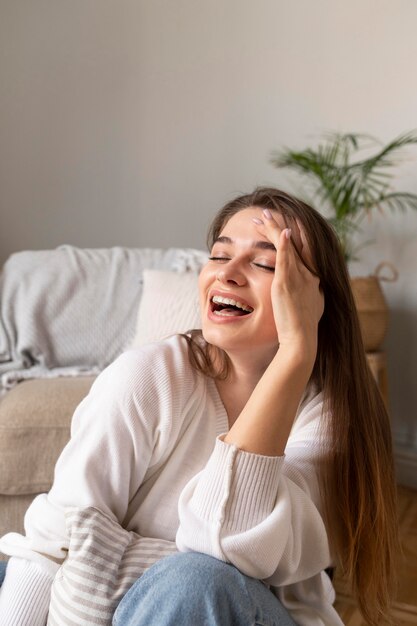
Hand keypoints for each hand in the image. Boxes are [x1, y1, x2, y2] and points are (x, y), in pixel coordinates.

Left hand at [253, 209, 323, 359]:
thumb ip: (310, 293)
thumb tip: (310, 289)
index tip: (285, 223)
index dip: (294, 234)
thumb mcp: (312, 306)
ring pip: (286, 246)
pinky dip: (283, 244)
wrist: (302, 340)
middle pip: (294, 242)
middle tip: (267, 213)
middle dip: (280, 225)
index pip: (304, 249)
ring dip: (274, 228)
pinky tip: (280, 231)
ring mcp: (298, 277)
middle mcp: (308, 274)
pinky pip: (285, 259)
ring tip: (262, 215)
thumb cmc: (303, 328)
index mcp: (313, 278)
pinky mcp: (286, 283)